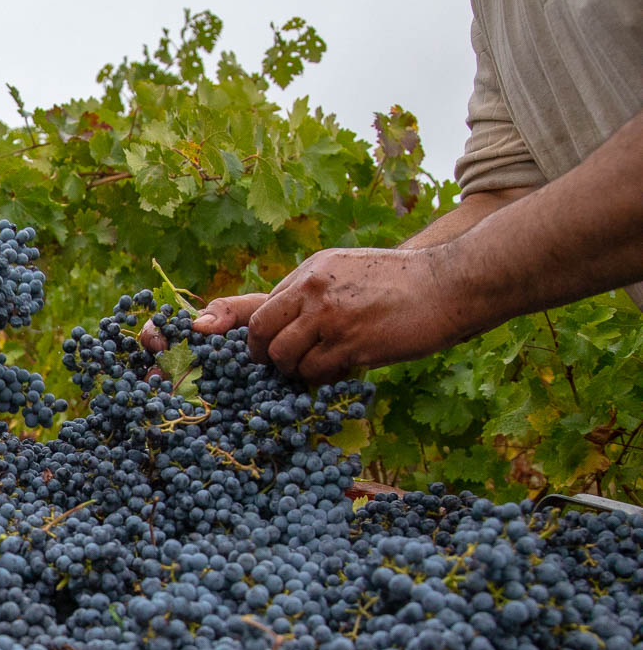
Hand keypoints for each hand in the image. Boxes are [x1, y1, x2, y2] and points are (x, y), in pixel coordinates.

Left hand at [139, 247, 467, 382]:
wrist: (451, 283)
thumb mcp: (346, 272)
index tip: (199, 328)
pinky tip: (344, 367)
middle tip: (279, 364)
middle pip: (261, 333)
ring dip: (296, 369)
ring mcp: (331, 316)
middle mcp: (314, 290)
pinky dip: (322, 377)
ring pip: (285, 357)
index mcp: (310, 272)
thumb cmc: (400, 283)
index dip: (224, 318)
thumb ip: (309, 295)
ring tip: (324, 361)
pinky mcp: (351, 343)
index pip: (256, 301)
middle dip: (263, 356)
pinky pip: (315, 372)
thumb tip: (276, 326)